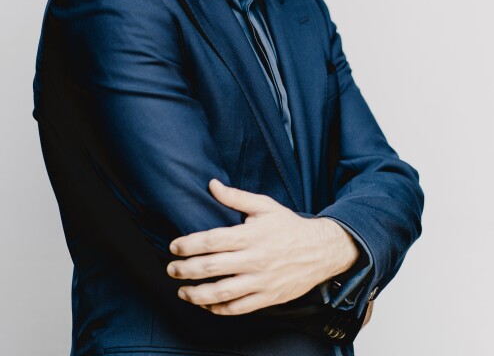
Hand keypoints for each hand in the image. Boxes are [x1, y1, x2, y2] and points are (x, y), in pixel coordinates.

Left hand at [167, 179, 358, 315]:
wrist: (322, 250)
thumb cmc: (289, 226)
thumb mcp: (265, 206)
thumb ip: (236, 197)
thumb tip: (212, 184)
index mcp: (251, 235)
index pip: (212, 241)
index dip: (189, 244)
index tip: (174, 247)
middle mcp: (254, 259)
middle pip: (212, 267)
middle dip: (186, 270)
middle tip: (171, 269)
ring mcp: (261, 281)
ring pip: (223, 292)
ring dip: (197, 294)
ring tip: (182, 292)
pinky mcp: (268, 297)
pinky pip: (239, 307)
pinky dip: (219, 309)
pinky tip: (206, 304)